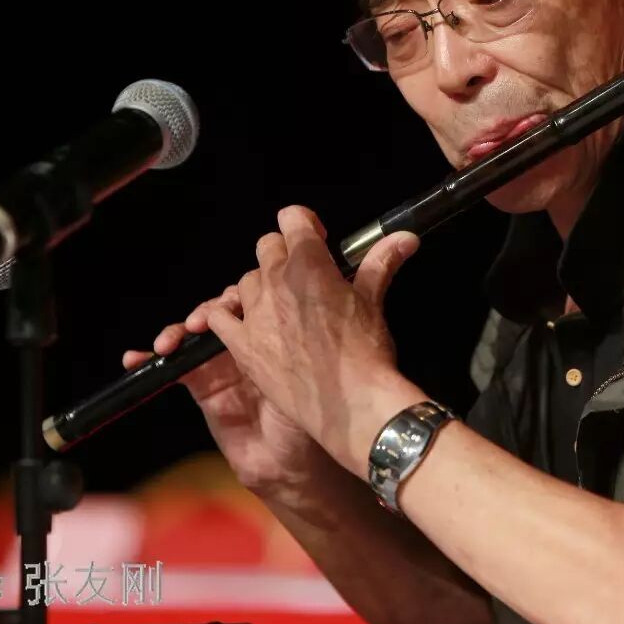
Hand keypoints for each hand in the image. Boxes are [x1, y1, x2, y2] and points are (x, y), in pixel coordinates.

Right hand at [122, 286, 324, 501]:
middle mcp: (246, 343)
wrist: (289, 464)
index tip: (230, 305)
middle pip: (219, 312)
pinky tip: (134, 359)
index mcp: (273, 335)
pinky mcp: (201, 385)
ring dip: (176, 332)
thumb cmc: (308, 419)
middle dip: (206, 311)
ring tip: (166, 344)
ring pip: (193, 335)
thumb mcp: (302, 380)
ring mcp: (221, 362)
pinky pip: (173, 367)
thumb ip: (289, 350)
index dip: (237, 298)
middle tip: (199, 323)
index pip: (252, 301)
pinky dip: (149, 362)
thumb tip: (292, 318)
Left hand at [207, 205, 427, 478]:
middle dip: (284, 255)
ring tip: (282, 306)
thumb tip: (405, 238)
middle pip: (266, 247)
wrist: (349, 405)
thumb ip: (381, 263)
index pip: (292, 218)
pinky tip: (244, 324)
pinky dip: (227, 315)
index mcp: (308, 264)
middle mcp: (275, 281)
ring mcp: (255, 313)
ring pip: (245, 281)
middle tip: (304, 278)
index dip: (305, 225)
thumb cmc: (366, 353)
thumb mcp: (373, 302)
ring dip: (262, 286)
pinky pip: (218, 317)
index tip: (317, 239)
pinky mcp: (242, 345)